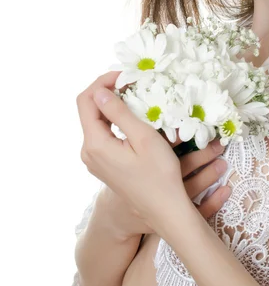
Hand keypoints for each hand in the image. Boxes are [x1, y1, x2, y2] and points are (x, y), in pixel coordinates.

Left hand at [77, 72, 230, 239]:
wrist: (165, 210)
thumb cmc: (159, 174)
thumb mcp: (143, 138)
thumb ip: (119, 113)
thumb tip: (101, 92)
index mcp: (95, 144)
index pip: (86, 100)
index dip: (103, 82)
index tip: (126, 75)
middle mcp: (88, 151)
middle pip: (89, 109)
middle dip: (108, 91)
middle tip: (133, 82)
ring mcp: (94, 159)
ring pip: (97, 121)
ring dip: (113, 104)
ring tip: (136, 95)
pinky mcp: (103, 164)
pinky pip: (104, 133)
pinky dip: (116, 119)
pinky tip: (134, 115)